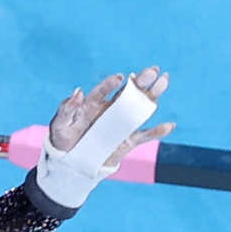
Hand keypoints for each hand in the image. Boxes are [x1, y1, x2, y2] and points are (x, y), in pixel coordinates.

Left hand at [49, 67, 175, 159]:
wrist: (70, 161)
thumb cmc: (63, 138)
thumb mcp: (60, 123)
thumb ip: (67, 108)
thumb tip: (78, 92)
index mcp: (94, 103)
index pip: (104, 90)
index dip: (111, 84)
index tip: (120, 78)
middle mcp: (110, 109)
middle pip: (129, 92)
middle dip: (141, 81)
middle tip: (153, 70)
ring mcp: (121, 124)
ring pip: (140, 108)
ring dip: (152, 96)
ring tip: (164, 82)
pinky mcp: (128, 141)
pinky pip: (145, 135)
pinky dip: (157, 132)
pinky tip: (169, 126)